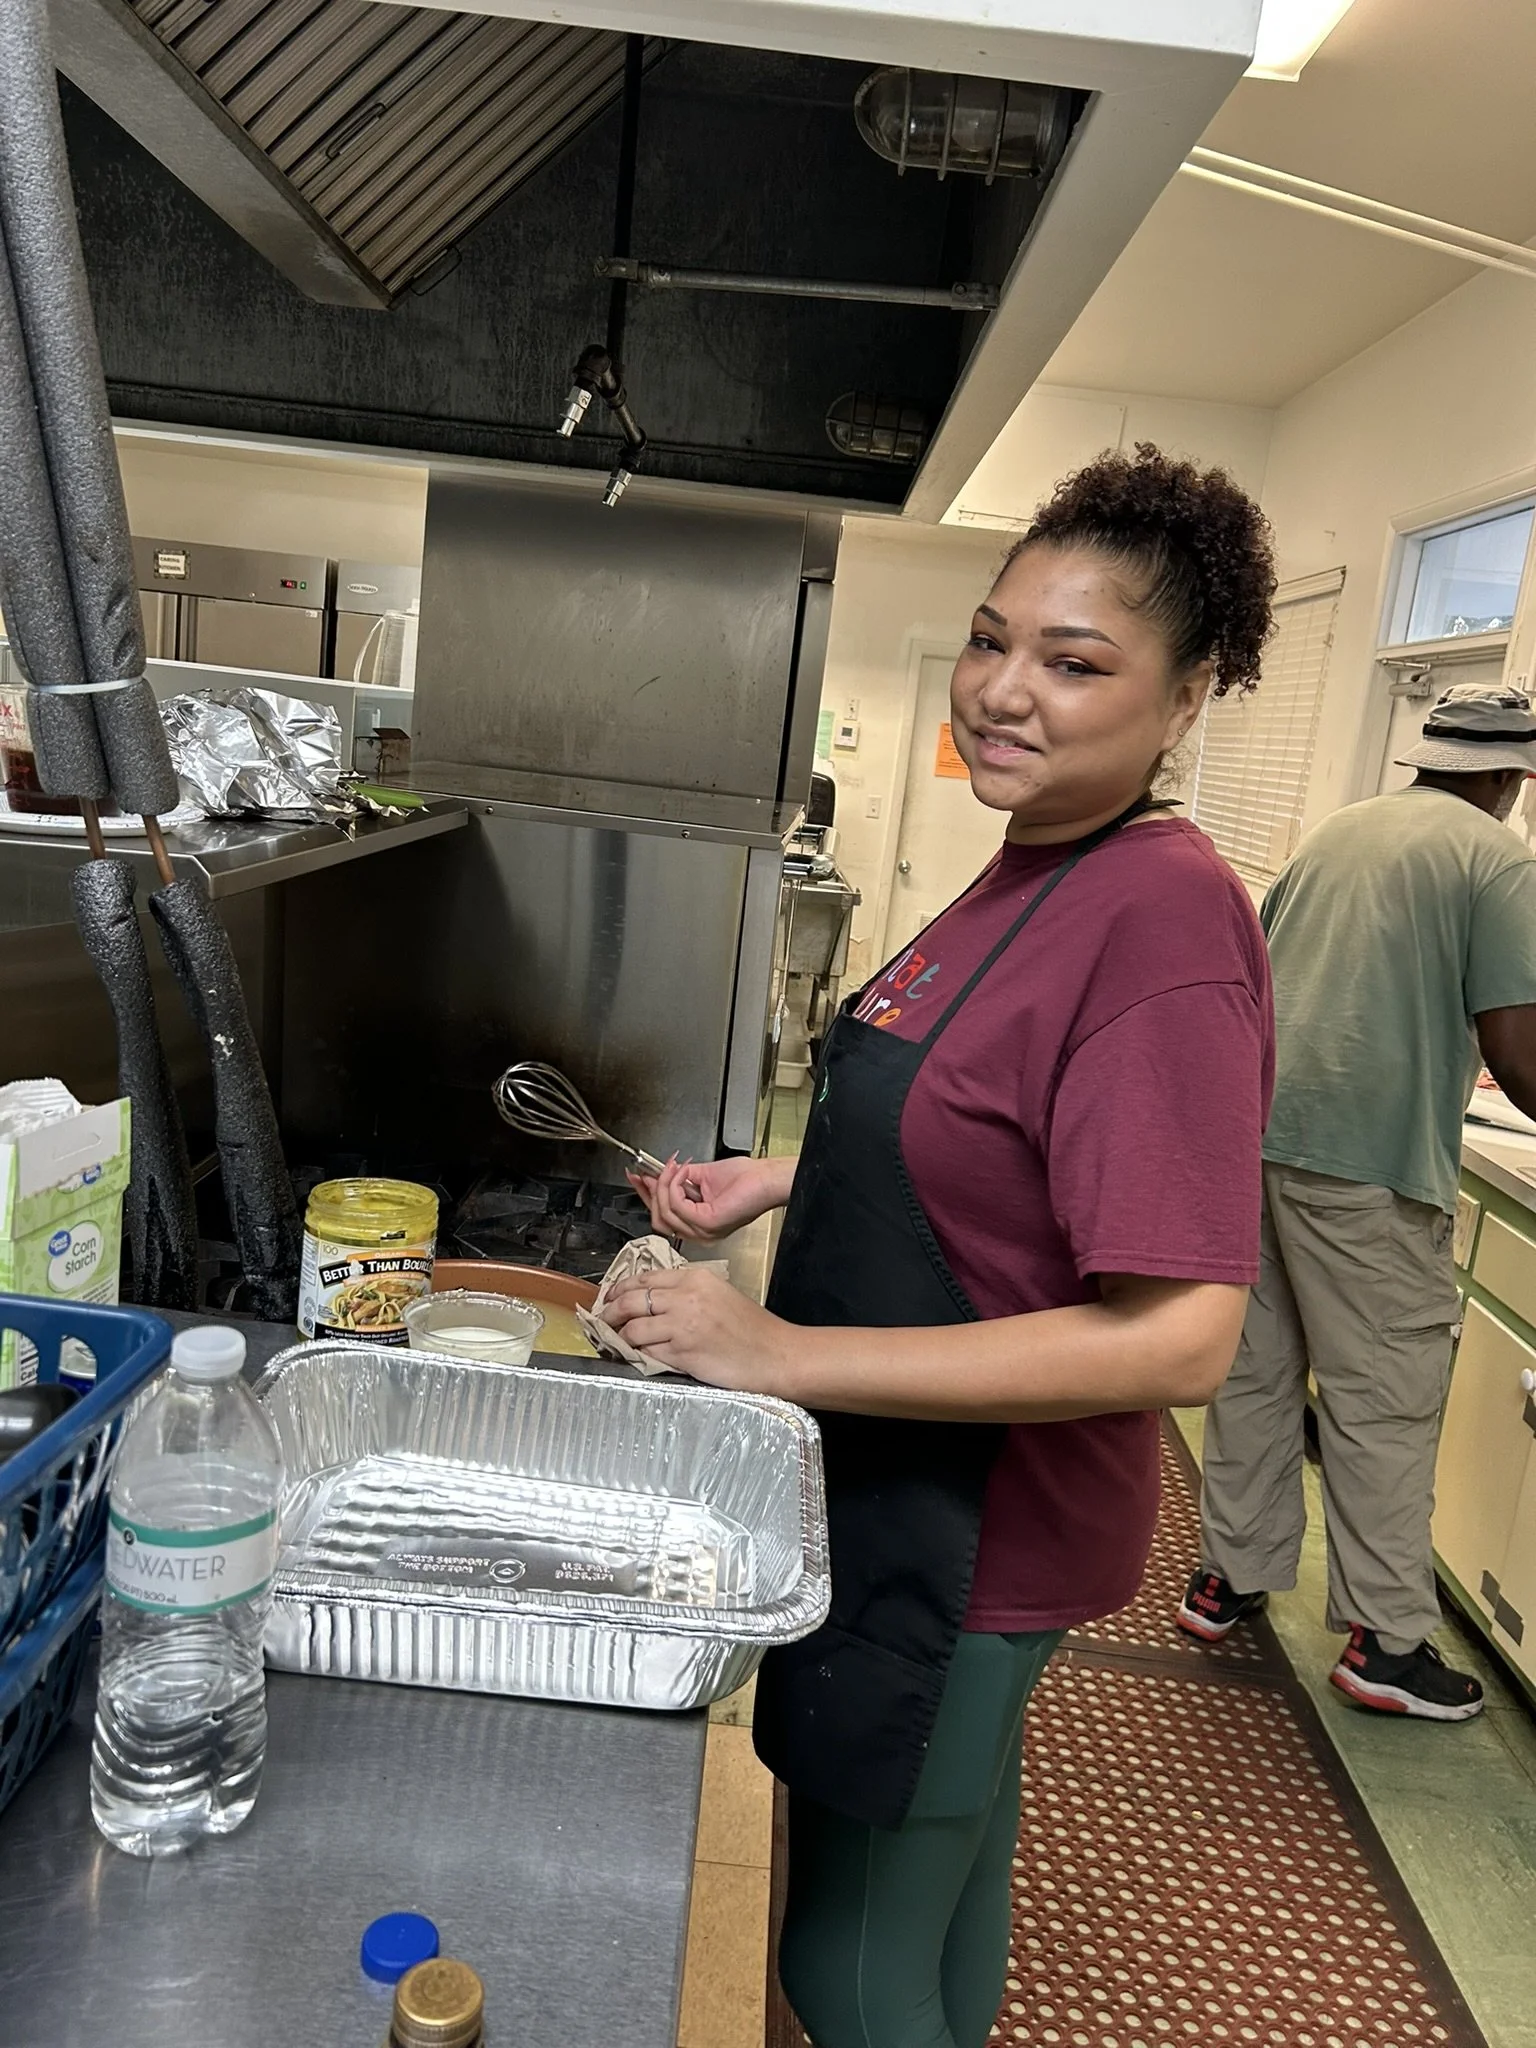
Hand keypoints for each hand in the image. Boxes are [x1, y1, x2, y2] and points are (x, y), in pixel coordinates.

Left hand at [605, 1265, 795, 1394]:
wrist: (776, 1355)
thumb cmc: (753, 1329)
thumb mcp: (719, 1294)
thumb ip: (686, 1292)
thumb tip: (650, 1301)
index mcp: (695, 1278)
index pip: (644, 1277)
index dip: (619, 1288)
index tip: (609, 1297)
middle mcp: (685, 1297)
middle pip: (630, 1299)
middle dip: (609, 1311)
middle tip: (602, 1320)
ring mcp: (682, 1326)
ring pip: (632, 1328)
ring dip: (620, 1337)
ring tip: (617, 1343)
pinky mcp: (682, 1354)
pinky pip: (646, 1352)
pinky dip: (637, 1355)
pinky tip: (637, 1357)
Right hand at [626, 1155, 788, 1243]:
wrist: (765, 1179)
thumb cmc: (745, 1179)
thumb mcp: (700, 1176)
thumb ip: (677, 1180)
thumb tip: (657, 1174)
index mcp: (696, 1225)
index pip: (661, 1215)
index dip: (646, 1195)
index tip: (635, 1177)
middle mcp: (698, 1233)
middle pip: (658, 1218)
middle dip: (651, 1190)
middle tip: (652, 1170)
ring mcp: (703, 1231)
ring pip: (665, 1211)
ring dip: (665, 1184)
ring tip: (675, 1167)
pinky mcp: (707, 1223)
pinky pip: (677, 1205)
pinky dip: (676, 1185)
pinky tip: (686, 1172)